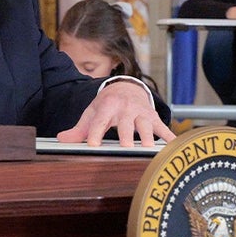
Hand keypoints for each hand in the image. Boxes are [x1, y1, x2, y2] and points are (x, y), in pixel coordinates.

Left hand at [57, 81, 174, 146]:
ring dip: (148, 136)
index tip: (92, 145)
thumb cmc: (108, 104)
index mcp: (108, 107)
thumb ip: (79, 129)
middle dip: (126, 135)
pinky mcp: (153, 117)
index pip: (100, 121)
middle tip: (126, 148)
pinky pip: (162, 127)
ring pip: (145, 125)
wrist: (127, 87)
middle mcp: (126, 108)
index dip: (95, 132)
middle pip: (126, 124)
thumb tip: (62, 139)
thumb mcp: (92, 112)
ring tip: (149, 149)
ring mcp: (141, 113)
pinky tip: (173, 145)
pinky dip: (168, 136)